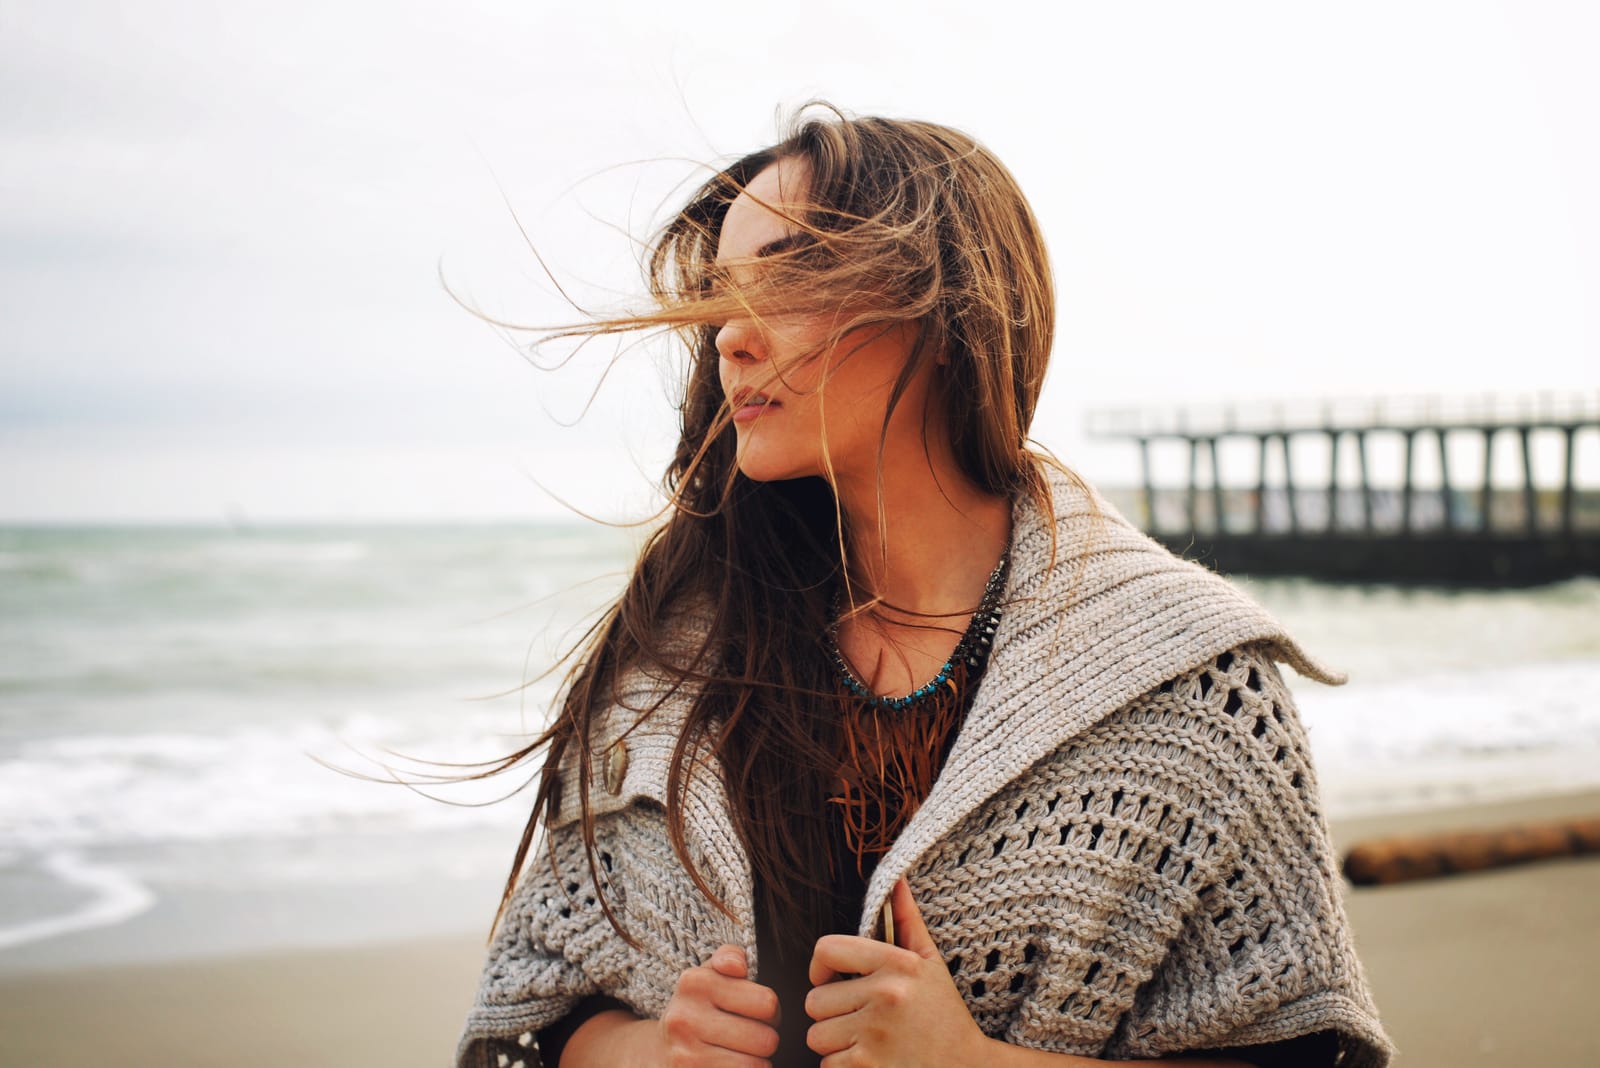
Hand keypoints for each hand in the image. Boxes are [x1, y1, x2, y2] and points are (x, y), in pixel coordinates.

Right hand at [657, 943, 781, 1066]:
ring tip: (743, 1052)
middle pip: (766, 1039)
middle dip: (767, 1039)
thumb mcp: (709, 974)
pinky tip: (733, 1065)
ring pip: (757, 1066)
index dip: (771, 1010)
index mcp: (694, 983)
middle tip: (754, 1036)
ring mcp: (686, 1054)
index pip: (767, 1003)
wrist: (661, 1048)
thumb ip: (728, 957)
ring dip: (759, 1062)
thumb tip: (738, 965)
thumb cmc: (699, 1007)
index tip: (757, 1012)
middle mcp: (685, 1018)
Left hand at [804, 878, 991, 1066]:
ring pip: (816, 1036)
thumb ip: (906, 920)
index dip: (819, 967)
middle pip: (814, 1001)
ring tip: (866, 1041)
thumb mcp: (931, 963)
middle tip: (860, 1020)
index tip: (828, 980)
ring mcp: (875, 1034)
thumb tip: (896, 881)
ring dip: (834, 1043)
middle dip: (831, 1014)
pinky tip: (870, 1062)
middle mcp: (885, 995)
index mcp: (897, 964)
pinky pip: (826, 1066)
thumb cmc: (945, 1017)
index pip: (827, 949)